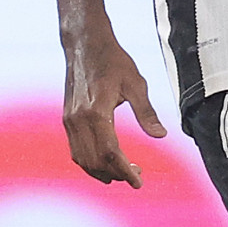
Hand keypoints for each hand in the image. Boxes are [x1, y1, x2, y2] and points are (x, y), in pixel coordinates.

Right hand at [62, 28, 167, 185]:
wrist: (85, 45)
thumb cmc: (114, 61)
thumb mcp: (136, 83)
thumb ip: (146, 112)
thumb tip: (160, 135)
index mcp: (96, 112)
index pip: (111, 153)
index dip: (124, 171)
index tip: (138, 182)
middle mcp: (79, 120)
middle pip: (95, 161)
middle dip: (115, 174)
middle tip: (136, 175)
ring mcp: (70, 121)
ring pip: (82, 159)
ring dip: (101, 171)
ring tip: (123, 171)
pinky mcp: (67, 119)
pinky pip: (76, 149)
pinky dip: (90, 161)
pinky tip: (106, 160)